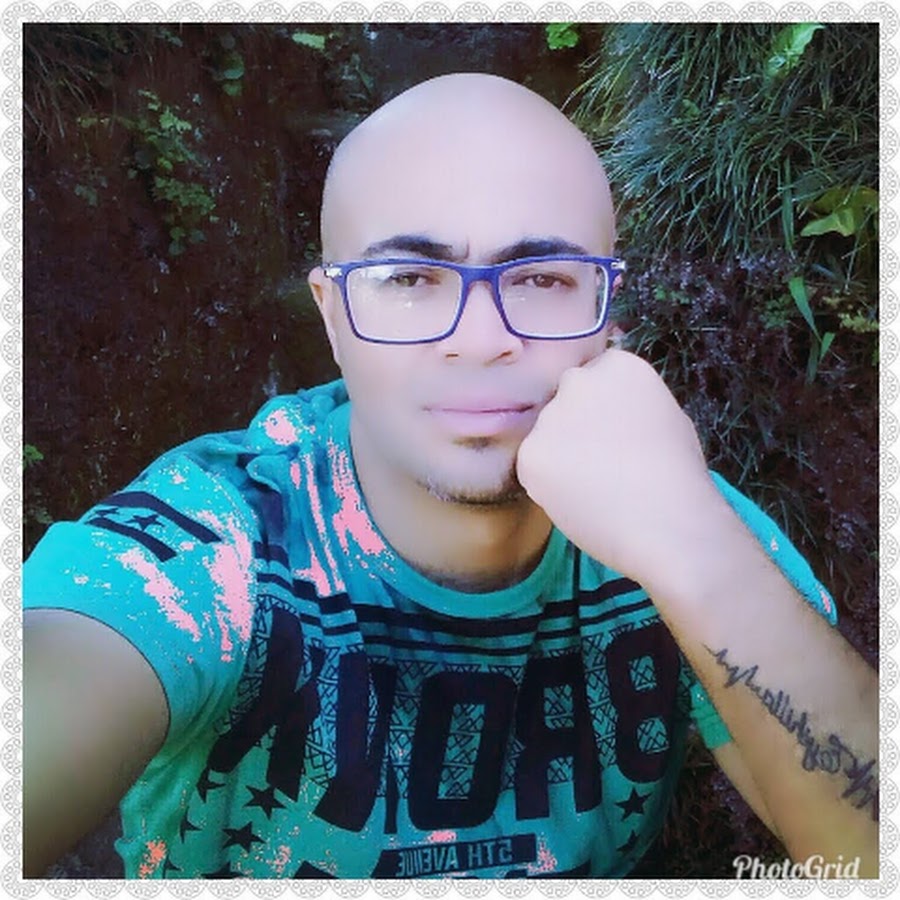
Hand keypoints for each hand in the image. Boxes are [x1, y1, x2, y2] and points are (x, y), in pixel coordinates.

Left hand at [517, 349, 732, 587]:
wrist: (666, 522)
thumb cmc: (680, 477)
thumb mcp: (667, 417)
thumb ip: (630, 405)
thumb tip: (610, 416)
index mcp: (618, 365)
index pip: (595, 378)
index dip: (602, 411)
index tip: (614, 435)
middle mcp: (578, 381)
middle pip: (565, 401)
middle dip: (575, 425)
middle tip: (599, 462)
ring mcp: (551, 415)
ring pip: (546, 435)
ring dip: (560, 456)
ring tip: (593, 487)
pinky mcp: (530, 452)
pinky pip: (532, 467)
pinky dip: (548, 485)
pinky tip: (578, 500)